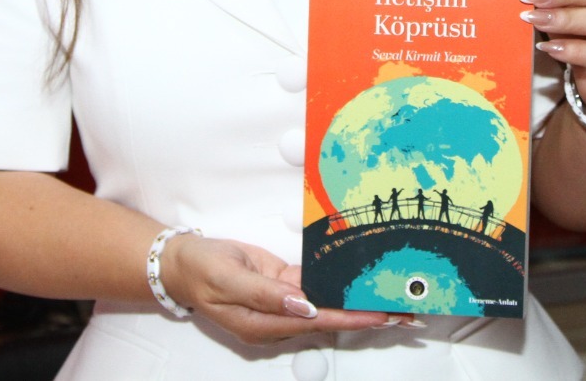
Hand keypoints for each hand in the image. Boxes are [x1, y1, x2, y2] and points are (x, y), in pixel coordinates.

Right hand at [163, 235, 408, 344]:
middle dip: (365, 315)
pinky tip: (360, 280)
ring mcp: (282, 302)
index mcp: (263, 324)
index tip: (380, 315)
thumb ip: (266, 294)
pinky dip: (338, 283)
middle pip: (330, 317)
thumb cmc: (200, 270)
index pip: (318, 322)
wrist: (183, 260)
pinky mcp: (283, 285)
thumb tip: (303, 305)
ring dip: (357, 300)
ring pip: (327, 302)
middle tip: (402, 312)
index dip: (351, 318)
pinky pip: (315, 285)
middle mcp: (278, 318)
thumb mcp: (227, 280)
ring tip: (391, 296)